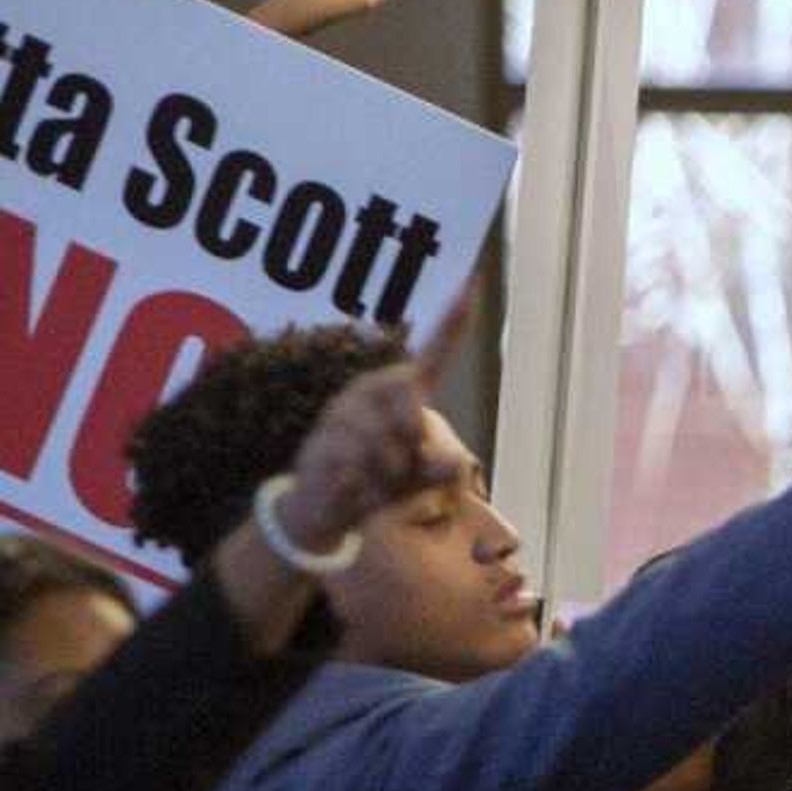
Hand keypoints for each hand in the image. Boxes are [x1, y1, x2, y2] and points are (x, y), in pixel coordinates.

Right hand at [282, 295, 474, 548]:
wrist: (324, 507)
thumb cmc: (380, 482)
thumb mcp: (419, 478)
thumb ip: (439, 469)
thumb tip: (452, 464)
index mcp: (400, 392)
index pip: (434, 353)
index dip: (453, 320)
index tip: (472, 282)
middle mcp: (369, 391)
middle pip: (411, 410)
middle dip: (410, 447)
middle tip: (396, 467)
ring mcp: (341, 413)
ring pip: (384, 447)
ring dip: (385, 477)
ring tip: (370, 479)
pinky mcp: (319, 443)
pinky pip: (355, 472)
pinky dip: (360, 490)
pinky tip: (350, 489)